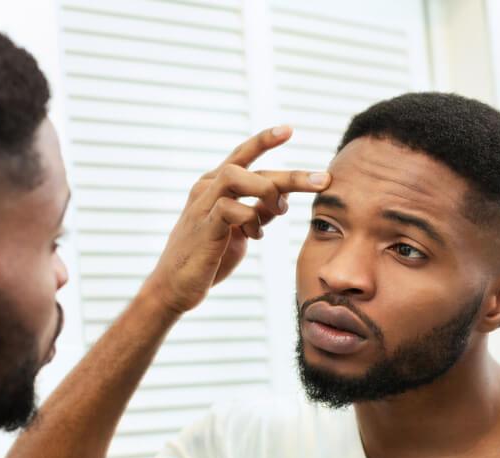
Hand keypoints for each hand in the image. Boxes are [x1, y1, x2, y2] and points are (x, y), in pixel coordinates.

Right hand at [150, 126, 330, 314]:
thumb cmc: (209, 257)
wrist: (175, 287)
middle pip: (252, 167)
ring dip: (268, 191)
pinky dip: (251, 219)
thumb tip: (282, 198)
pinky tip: (255, 236)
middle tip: (323, 180)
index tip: (289, 129)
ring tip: (280, 212)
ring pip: (238, 177)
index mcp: (215, 185)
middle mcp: (207, 187)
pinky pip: (231, 208)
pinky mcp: (203, 226)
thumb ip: (258, 211)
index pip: (242, 154)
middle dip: (292, 175)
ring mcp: (202, 205)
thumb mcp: (240, 230)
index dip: (264, 139)